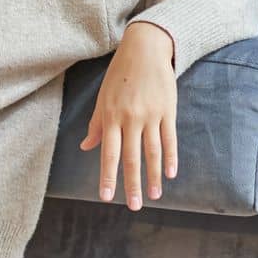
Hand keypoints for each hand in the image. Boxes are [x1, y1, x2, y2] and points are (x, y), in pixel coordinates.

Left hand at [79, 23, 177, 210]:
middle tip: (133, 207)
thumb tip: (87, 147)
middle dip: (131, 184)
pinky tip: (170, 174)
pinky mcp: (168, 110)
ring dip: (152, 176)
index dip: (106, 177)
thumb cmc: (119, 75)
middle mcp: (130, 119)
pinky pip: (169, 138)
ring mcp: (150, 115)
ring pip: (152, 152)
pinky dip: (170, 157)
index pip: (108, 153)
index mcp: (111, 117)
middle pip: (131, 158)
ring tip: (153, 196)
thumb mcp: (103, 98)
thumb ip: (97, 124)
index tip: (105, 197)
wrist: (144, 49)